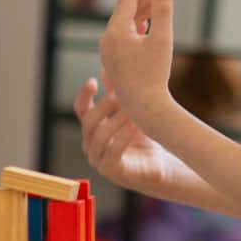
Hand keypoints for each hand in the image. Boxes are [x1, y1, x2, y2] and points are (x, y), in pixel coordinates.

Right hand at [76, 77, 180, 196]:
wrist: (159, 164)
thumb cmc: (144, 138)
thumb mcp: (133, 112)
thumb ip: (120, 94)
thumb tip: (109, 69)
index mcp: (93, 128)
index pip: (81, 109)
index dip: (84, 95)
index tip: (92, 81)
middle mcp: (90, 143)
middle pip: (88, 122)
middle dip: (103, 108)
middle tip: (118, 97)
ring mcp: (98, 159)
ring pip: (99, 137)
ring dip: (115, 122)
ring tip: (130, 112)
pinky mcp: (110, 171)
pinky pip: (112, 152)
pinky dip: (123, 138)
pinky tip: (134, 127)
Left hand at [97, 0, 176, 123]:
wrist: (143, 107)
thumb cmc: (154, 74)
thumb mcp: (162, 39)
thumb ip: (162, 11)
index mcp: (116, 31)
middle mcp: (107, 39)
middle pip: (123, 10)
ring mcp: (108, 51)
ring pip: (123, 24)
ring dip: (139, 12)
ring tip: (154, 2)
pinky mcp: (113, 61)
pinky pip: (122, 36)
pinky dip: (134, 26)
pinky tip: (144, 25)